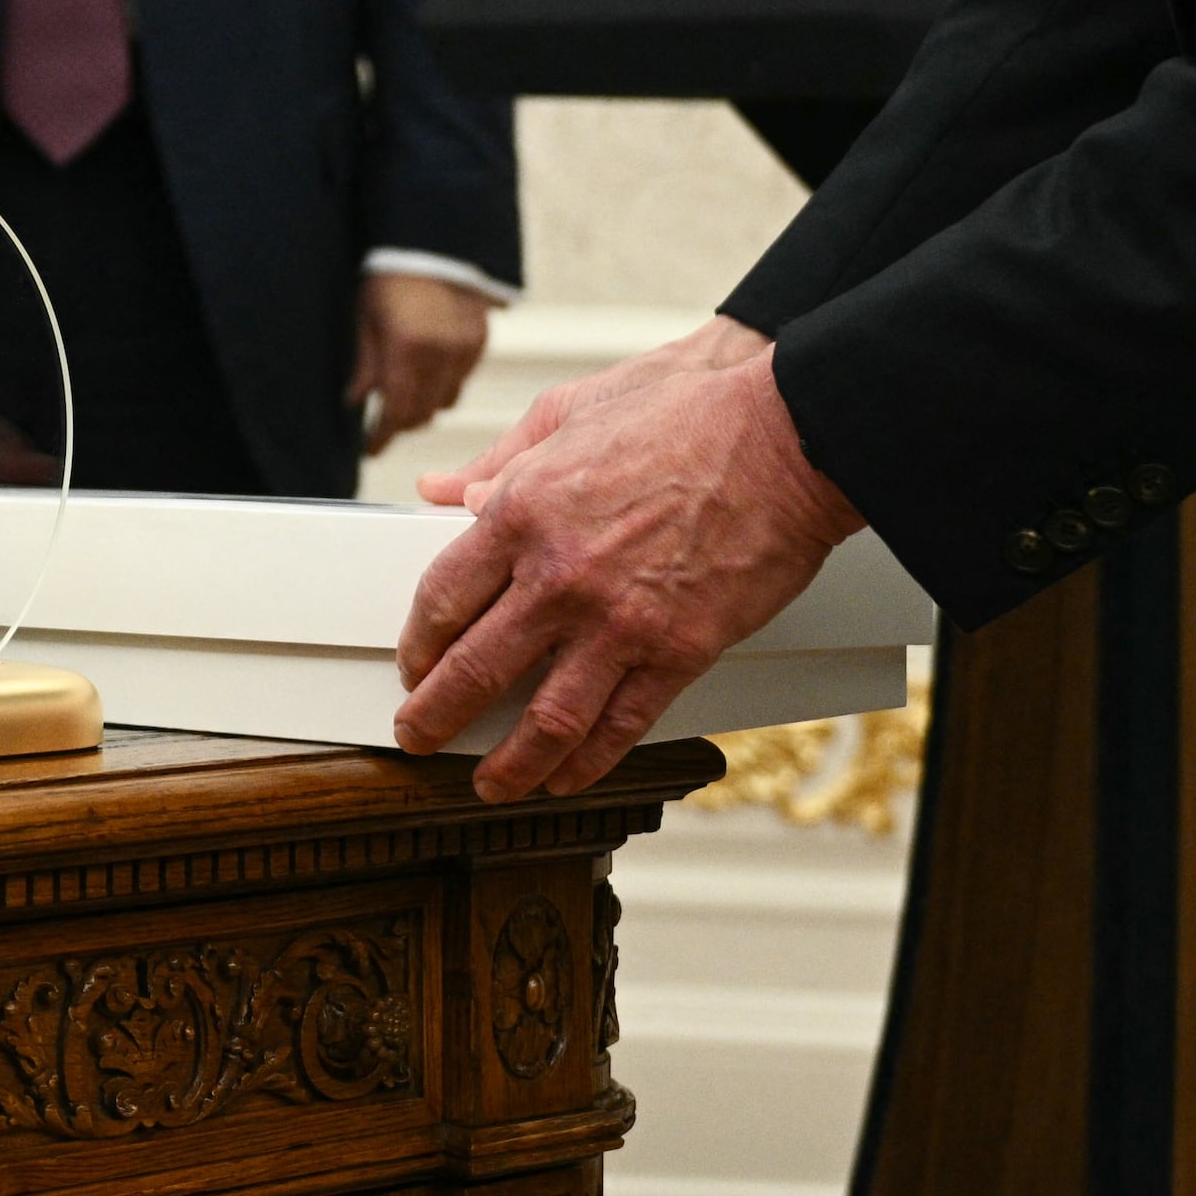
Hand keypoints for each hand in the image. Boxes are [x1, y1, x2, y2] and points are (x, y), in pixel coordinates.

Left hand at [353, 272, 493, 454]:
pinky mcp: (479, 342)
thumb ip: (366, 366)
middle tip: (383, 422)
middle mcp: (441, 353)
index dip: (381, 436)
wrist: (432, 244)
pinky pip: (461, 380)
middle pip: (423, 414)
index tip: (371, 448)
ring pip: (445, 402)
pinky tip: (427, 371)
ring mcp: (465, 349)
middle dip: (401, 423)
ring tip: (405, 394)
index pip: (396, 412)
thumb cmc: (390, 279)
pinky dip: (443, 384)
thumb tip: (356, 403)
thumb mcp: (367, 320)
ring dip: (424, 405)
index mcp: (406, 347)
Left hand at [393, 325, 861, 801]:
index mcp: (523, 512)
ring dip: (507, 764)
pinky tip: (566, 777)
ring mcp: (620, 622)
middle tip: (418, 737)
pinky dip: (587, 763)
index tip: (412, 663)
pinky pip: (621, 726)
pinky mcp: (679, 652)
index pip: (441, 600)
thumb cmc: (685, 413)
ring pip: (544, 720)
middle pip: (473, 671)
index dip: (417, 645)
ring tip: (488, 783)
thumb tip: (443, 488)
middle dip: (434, 718)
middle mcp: (561, 577)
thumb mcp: (568, 412)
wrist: (783, 436)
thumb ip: (499, 461)